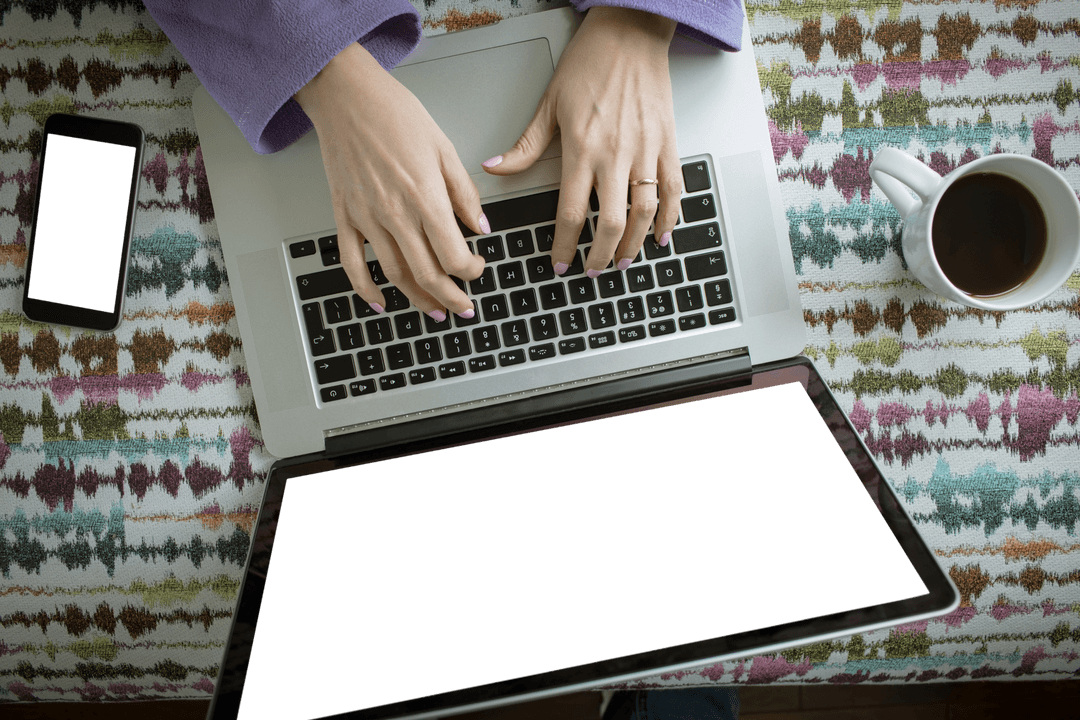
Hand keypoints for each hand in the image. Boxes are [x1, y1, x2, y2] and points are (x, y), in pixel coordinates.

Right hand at [295, 42, 485, 318]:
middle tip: (464, 307)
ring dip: (418, 300)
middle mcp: (395, 213)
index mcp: (424, 196)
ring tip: (435, 310)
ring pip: (395, 275)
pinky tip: (381, 302)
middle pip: (427, 274)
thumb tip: (480, 227)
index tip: (478, 269)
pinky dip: (366, 289)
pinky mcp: (345, 216)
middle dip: (451, 297)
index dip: (471, 271)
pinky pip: (353, 264)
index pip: (453, 254)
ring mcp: (367, 218)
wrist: (346, 96)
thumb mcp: (444, 147)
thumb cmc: (395, 114)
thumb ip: (464, 193)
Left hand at [481, 7, 680, 276]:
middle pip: (612, 222)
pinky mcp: (668, 143)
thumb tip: (494, 168)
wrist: (629, 32)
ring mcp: (646, 151)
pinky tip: (662, 236)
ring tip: (622, 262)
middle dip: (600, 255)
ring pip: (646, 213)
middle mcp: (617, 154)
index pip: (573, 212)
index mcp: (583, 148)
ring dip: (635, 245)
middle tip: (592, 271)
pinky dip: (670, 218)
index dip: (566, 246)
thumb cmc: (589, 63)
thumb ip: (525, 146)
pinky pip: (674, 190)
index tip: (560, 264)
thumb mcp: (549, 104)